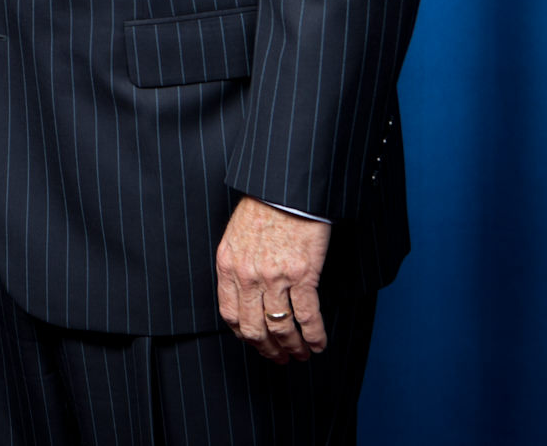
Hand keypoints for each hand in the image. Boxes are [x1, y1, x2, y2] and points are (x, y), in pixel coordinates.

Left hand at [215, 196, 329, 363]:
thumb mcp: (236, 235)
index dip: (244, 335)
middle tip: (279, 358)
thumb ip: (238, 265)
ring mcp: (274, 277)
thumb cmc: (263, 205)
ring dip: (293, 347)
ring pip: (281, 327)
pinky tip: (318, 343)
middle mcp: (247, 275)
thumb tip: (246, 292)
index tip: (255, 343)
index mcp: (228, 265)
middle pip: (254, 327)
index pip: (230, 314)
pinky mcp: (302, 274)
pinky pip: (307, 316)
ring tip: (301, 355)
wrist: (284, 188)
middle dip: (268, 349)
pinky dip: (314, 335)